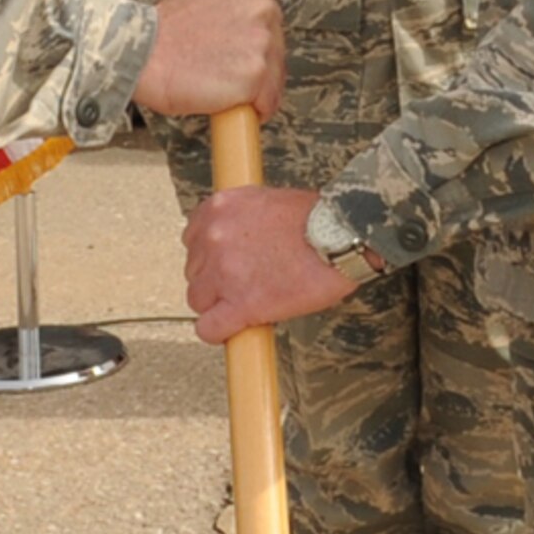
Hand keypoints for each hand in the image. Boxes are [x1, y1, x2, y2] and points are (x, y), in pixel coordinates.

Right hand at [132, 0, 283, 120]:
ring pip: (274, 77)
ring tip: (225, 89)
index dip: (252, 41)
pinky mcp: (256, 75)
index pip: (268, 19)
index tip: (240, 52)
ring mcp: (261, 42)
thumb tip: (226, 13)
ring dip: (255, 89)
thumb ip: (220, 0)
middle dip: (256, 65)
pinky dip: (252, 110)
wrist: (143, 53)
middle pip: (276, 47)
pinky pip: (267, 101)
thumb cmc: (160, 30)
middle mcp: (261, 9)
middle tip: (228, 73)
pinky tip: (231, 104)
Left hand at [183, 186, 355, 342]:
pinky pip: (209, 328)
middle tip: (244, 284)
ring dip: (219, 305)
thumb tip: (235, 240)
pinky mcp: (240, 304)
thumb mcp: (265, 201)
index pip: (192, 240)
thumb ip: (240, 219)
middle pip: (194, 272)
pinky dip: (220, 332)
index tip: (225, 266)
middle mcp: (213, 236)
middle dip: (215, 281)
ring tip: (248, 303)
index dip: (210, 257)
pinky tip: (237, 328)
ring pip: (198, 301)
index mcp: (219, 208)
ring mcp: (223, 271)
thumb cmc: (315, 218)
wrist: (340, 235)